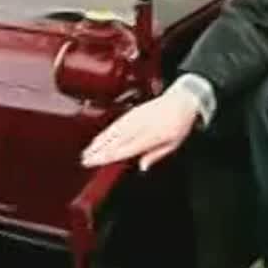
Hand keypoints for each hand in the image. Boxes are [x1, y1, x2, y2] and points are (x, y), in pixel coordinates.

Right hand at [81, 86, 201, 169]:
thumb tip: (142, 167)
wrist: (182, 100)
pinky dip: (105, 131)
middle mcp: (140, 125)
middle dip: (97, 151)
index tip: (94, 162)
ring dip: (98, 142)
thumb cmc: (180, 122)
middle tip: (84, 160)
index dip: (107, 156)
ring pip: (112, 131)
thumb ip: (155, 155)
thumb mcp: (174, 143)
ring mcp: (136, 117)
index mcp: (151, 135)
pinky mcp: (133, 111)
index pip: (124, 148)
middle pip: (115, 140)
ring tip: (87, 151)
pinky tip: (99, 138)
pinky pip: (117, 123)